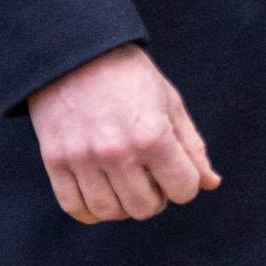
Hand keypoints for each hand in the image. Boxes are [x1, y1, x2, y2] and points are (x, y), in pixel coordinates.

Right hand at [25, 45, 219, 224]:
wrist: (76, 53)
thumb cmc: (130, 77)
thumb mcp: (170, 104)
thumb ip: (192, 148)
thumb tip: (211, 184)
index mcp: (153, 136)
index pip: (183, 190)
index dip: (185, 184)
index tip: (177, 171)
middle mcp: (117, 152)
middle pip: (145, 207)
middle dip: (156, 198)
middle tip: (151, 179)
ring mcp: (82, 158)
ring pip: (110, 211)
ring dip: (124, 205)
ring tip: (126, 185)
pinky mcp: (54, 160)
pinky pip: (74, 207)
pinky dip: (91, 210)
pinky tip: (102, 194)